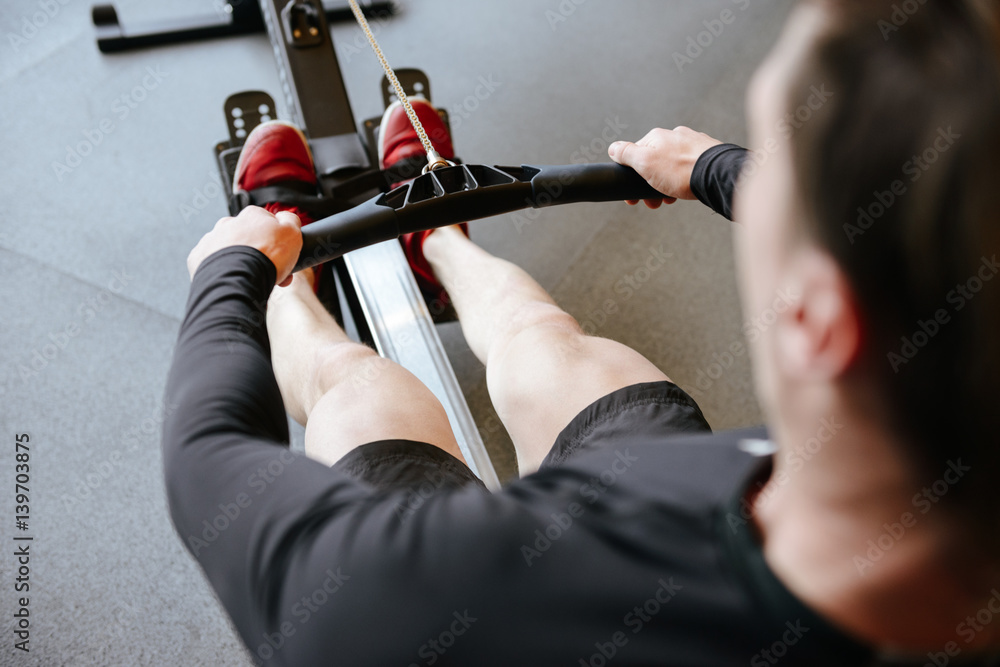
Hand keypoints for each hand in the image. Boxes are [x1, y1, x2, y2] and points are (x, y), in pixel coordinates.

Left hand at [187, 206, 302, 285]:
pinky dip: (222, 269)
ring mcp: (212, 239)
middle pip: (248, 236)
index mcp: (252, 215)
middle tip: (269, 270)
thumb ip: (291, 220)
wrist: (237, 279)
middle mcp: (229, 223)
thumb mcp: (293, 233)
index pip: (268, 222)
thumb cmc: (265, 257)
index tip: (284, 255)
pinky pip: (212, 261)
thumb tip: (287, 218)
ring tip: (251, 277)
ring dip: (240, 259)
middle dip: (258, 251)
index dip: (278, 240)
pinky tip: (233, 279)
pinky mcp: (200, 257)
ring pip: (230, 248)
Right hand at [609, 126, 722, 208]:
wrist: (716, 175)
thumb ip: (626, 154)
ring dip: (666, 185)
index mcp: (656, 137)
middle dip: (650, 184)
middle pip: (655, 162)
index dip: (632, 177)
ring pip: (672, 167)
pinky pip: (688, 168)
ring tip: (669, 198)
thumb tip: (613, 148)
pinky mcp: (706, 154)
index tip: (633, 197)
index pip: (636, 155)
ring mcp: (692, 144)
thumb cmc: (681, 170)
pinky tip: (685, 189)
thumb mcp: (644, 163)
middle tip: (653, 202)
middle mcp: (674, 136)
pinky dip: (683, 180)